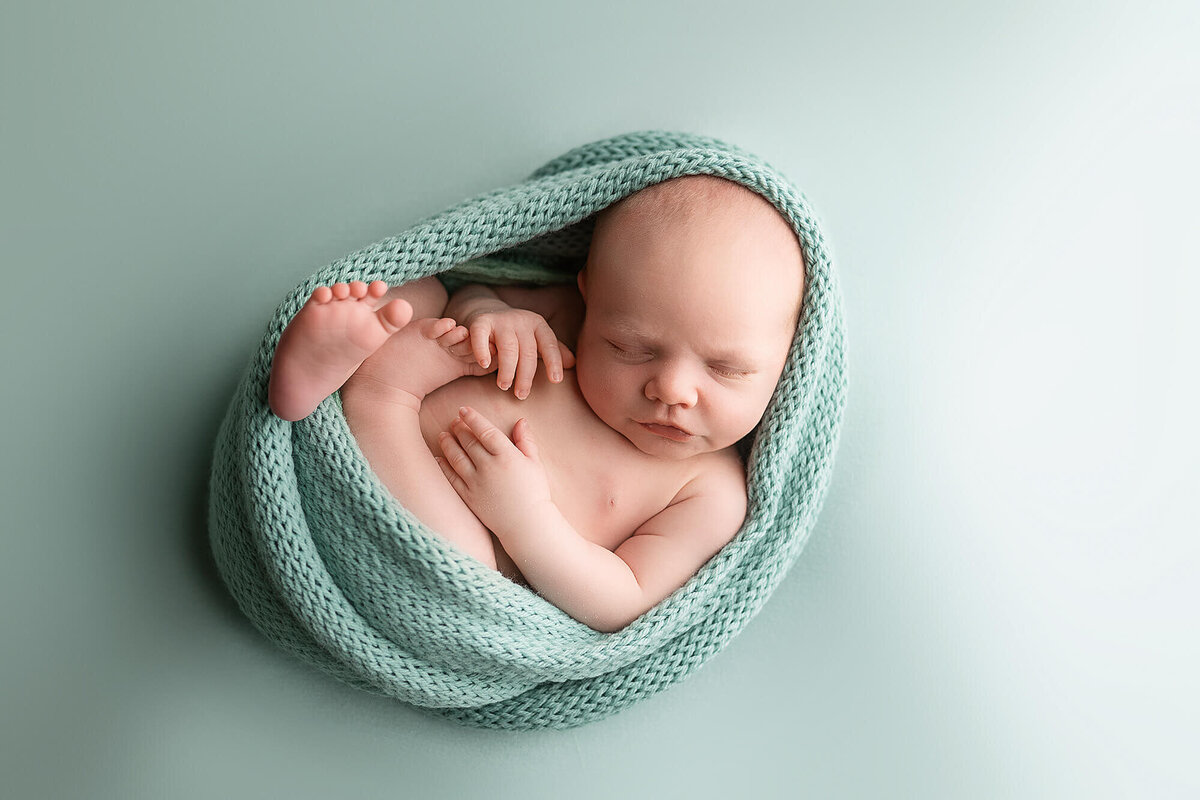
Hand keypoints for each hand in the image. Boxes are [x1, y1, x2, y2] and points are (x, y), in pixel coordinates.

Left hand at [435, 406, 554, 534]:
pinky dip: (443, 466)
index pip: (485, 431)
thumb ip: (526, 441)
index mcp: (507, 456)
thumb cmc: (535, 493)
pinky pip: (451, 478)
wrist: (526, 525)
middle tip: (453, 420)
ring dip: (448, 444)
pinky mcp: (468, 497)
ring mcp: (476, 482)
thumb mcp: (535, 464)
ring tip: (442, 435)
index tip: (463, 409)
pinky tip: (438, 458)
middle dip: (459, 428)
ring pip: (456, 457)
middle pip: (469, 442)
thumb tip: (520, 421)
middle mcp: (489, 467)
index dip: (473, 418)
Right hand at [444, 307, 574, 398]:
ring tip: (504, 386)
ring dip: (507, 370)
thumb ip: (553, 351)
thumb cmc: (516, 335)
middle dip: (525, 375)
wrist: (486, 312)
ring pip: (508, 348)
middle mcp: (521, 320)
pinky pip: (481, 336)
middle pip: (528, 351)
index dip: (554, 362)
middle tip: (521, 395)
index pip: (549, 344)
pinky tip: (485, 364)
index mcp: (538, 325)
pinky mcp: (480, 322)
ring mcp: (501, 320)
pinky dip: (482, 350)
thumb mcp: (535, 340)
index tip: (556, 380)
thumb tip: (573, 363)